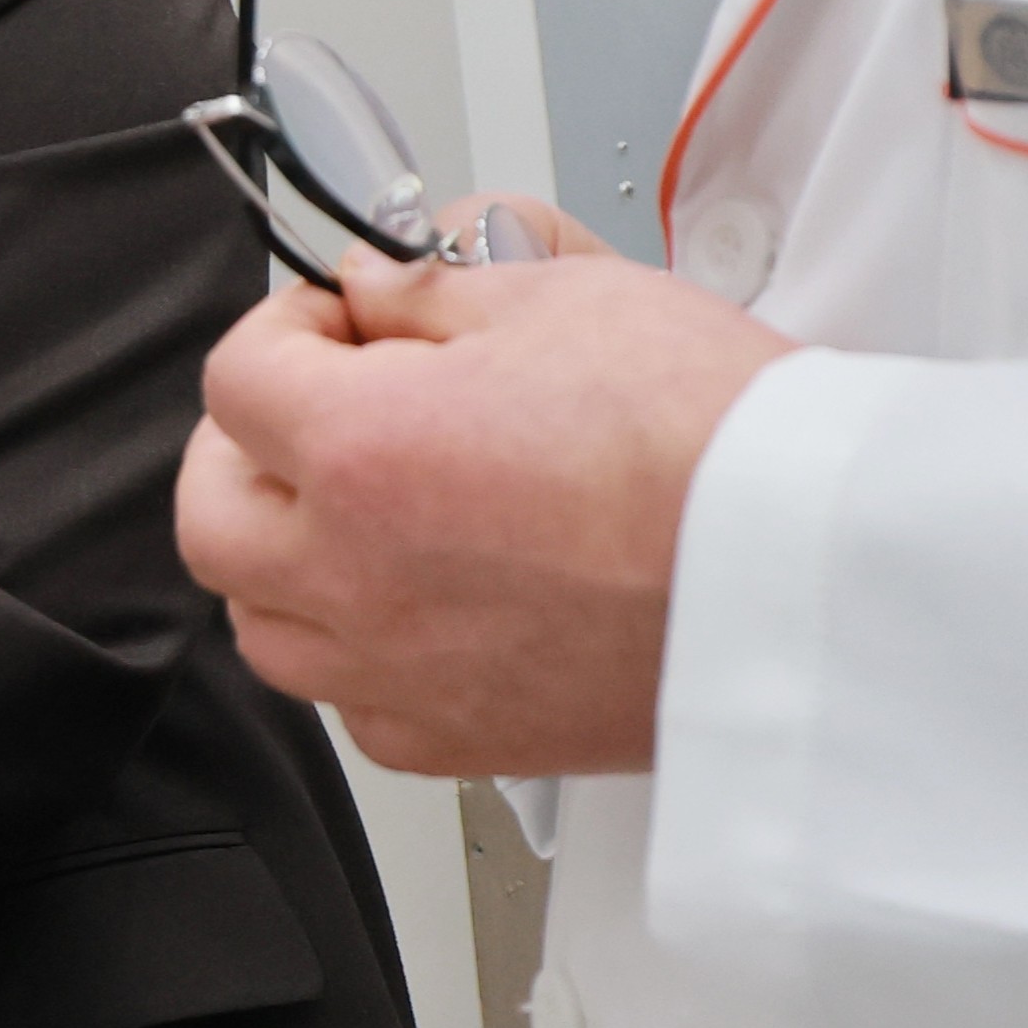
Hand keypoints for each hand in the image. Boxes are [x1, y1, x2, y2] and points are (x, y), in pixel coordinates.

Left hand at [174, 199, 792, 776]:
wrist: (815, 570)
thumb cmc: (714, 442)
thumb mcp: (564, 296)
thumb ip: (438, 287)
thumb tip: (384, 289)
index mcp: (362, 454)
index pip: (236, 375)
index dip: (287, 325)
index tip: (341, 320)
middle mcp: (357, 578)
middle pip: (213, 514)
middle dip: (248, 445)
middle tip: (317, 403)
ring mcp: (403, 672)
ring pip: (264, 625)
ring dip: (286, 555)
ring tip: (362, 503)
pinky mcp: (465, 741)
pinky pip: (354, 704)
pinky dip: (360, 650)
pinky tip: (422, 596)